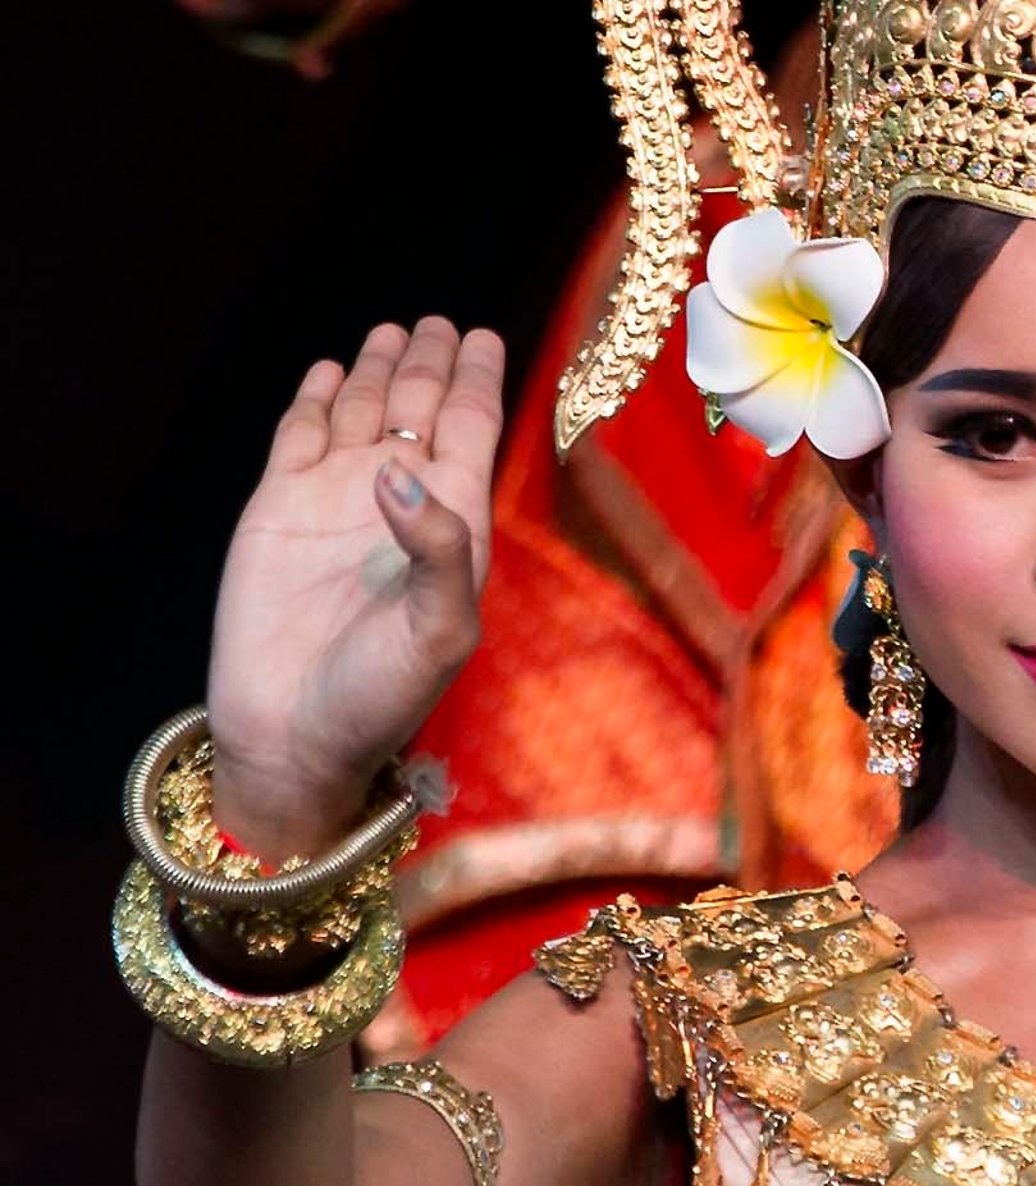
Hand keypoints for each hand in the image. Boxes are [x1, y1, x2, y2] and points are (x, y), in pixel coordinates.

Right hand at [207, 319, 505, 858]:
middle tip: (440, 323)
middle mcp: (398, 504)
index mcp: (452, 526)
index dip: (476, 382)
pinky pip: (299, 436)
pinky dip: (314, 401)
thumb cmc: (382, 697)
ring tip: (394, 332)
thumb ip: (438, 549)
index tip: (483, 338)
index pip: (470, 432)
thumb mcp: (439, 632)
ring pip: (364, 414)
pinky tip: (329, 371)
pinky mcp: (275, 509)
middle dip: (431, 364)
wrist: (293, 736)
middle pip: (421, 410)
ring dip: (378, 372)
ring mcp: (334, 502)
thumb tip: (399, 471)